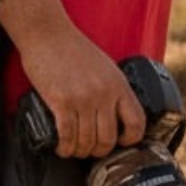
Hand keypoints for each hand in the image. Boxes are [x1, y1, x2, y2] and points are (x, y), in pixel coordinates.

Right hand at [20, 29, 145, 158]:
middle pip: (108, 139)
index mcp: (119, 85)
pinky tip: (61, 147)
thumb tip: (113, 115)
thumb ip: (112, 89)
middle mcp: (104, 94)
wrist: (48, 33)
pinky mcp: (62, 102)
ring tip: (73, 149)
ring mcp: (83, 99)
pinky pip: (67, 136)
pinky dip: (64, 147)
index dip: (130, 140)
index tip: (120, 143)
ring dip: (79, 151)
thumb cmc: (73, 49)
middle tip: (89, 150)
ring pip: (87, 141)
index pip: (136, 123)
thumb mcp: (105, 68)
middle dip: (98, 151)